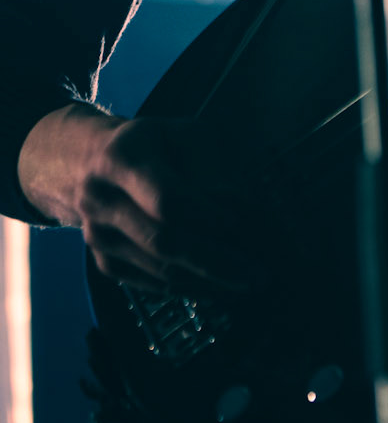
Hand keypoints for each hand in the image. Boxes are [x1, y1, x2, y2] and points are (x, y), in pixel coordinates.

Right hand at [17, 102, 256, 292]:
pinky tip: (220, 286)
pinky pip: (152, 284)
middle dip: (218, 262)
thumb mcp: (186, 134)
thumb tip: (247, 212)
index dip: (211, 219)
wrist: (93, 163)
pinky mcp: (103, 262)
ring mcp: (98, 235)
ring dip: (210, 281)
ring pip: (160, 269)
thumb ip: (214, 168)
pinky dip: (190, 288)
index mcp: (122, 157)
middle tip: (260, 274)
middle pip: (165, 242)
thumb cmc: (156, 144)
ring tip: (250, 282)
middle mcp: (100, 199)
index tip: (250, 231)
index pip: (170, 199)